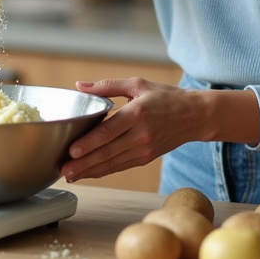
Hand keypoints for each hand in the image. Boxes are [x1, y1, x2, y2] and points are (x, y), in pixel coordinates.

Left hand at [60, 79, 259, 182]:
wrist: (195, 116)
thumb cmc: (165, 97)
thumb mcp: (138, 84)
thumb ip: (107, 86)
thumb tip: (79, 85)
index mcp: (137, 112)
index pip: (109, 131)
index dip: (90, 142)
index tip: (72, 150)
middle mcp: (141, 134)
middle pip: (108, 152)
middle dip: (84, 163)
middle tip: (64, 169)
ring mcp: (144, 149)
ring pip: (112, 163)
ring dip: (90, 170)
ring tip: (70, 174)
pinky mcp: (145, 157)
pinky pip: (120, 166)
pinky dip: (103, 171)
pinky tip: (88, 173)